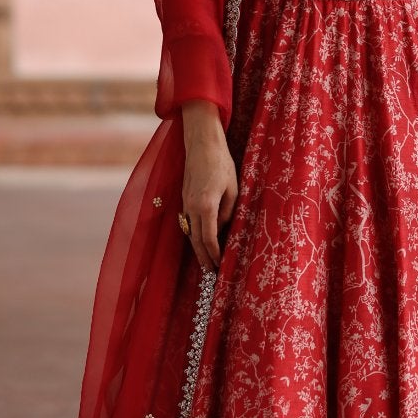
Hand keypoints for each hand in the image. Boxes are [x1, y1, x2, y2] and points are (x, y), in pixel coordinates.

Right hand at [180, 101, 238, 271]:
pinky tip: (200, 240)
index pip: (208, 238)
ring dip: (197, 248)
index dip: (213, 254)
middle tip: (210, 272)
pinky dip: (194, 234)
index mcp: (206, 206)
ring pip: (189, 232)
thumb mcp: (233, 189)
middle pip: (195, 240)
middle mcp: (191, 207)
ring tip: (205, 261)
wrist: (202, 144)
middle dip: (202, 257)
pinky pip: (188, 222)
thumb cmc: (222, 163)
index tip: (218, 266)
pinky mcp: (184, 198)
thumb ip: (228, 212)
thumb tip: (223, 228)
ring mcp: (185, 203)